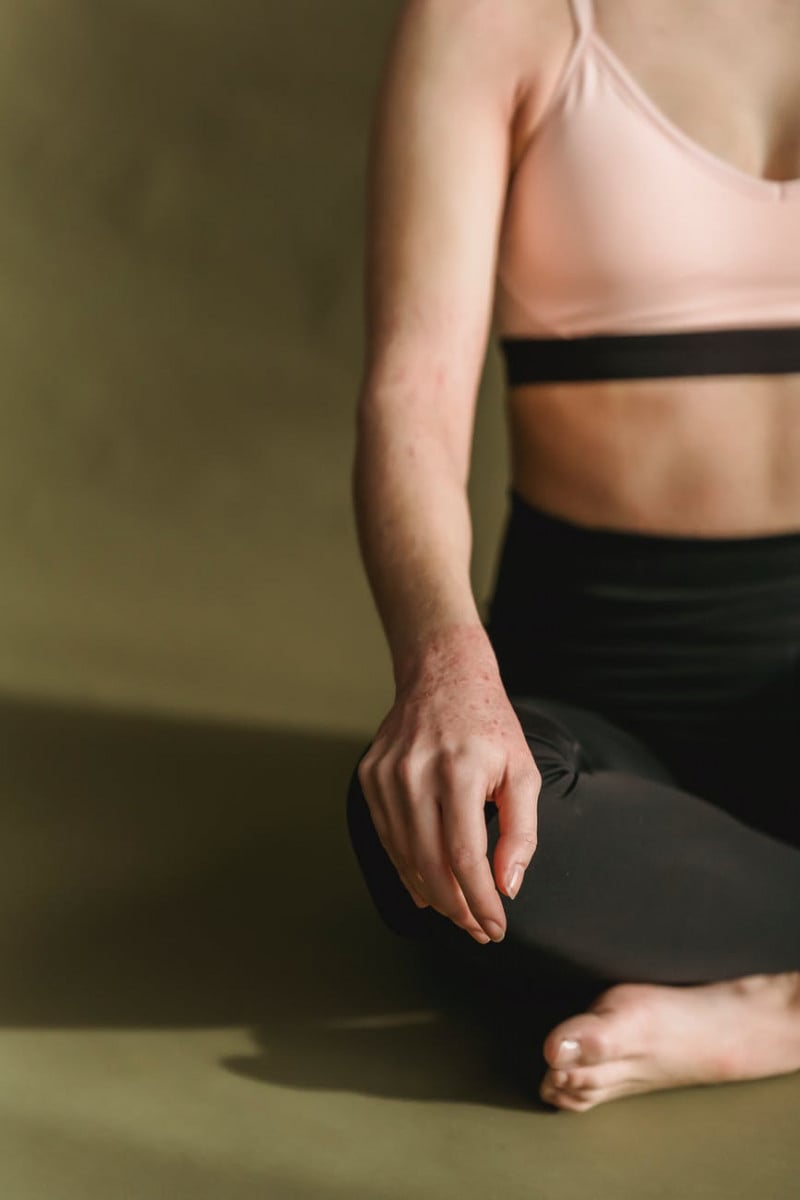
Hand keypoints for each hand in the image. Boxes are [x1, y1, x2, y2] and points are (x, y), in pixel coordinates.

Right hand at [357, 626, 540, 943]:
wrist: (442, 675)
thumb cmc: (490, 726)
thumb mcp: (523, 772)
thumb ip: (521, 832)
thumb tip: (506, 887)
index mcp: (458, 772)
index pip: (465, 859)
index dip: (480, 902)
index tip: (495, 928)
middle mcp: (415, 775)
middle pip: (430, 865)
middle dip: (457, 909)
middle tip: (479, 931)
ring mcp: (385, 776)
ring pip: (405, 856)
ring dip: (432, 895)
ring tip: (459, 914)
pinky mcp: (369, 777)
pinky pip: (387, 837)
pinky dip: (407, 868)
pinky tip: (427, 888)